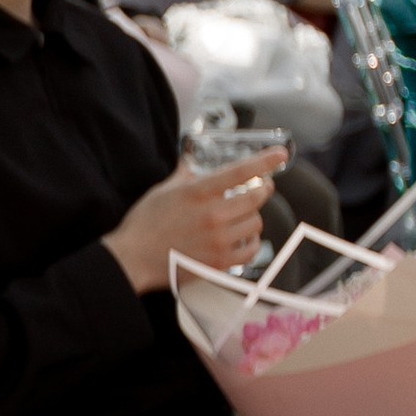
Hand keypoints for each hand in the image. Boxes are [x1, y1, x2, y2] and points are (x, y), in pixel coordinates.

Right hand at [103, 153, 273, 293]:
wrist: (134, 258)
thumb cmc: (145, 224)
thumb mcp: (163, 190)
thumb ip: (184, 176)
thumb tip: (193, 164)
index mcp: (198, 192)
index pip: (241, 171)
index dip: (265, 160)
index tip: (280, 154)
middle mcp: (213, 215)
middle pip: (257, 198)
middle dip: (263, 190)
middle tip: (262, 188)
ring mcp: (219, 240)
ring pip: (256, 222)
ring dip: (252, 217)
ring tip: (242, 216)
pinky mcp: (221, 262)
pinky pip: (251, 248)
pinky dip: (250, 241)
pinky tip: (241, 238)